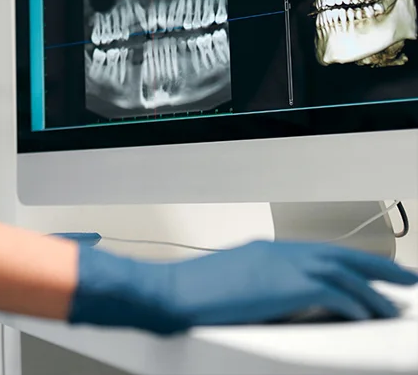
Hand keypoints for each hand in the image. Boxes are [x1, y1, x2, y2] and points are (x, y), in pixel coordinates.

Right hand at [71, 240, 417, 334]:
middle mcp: (282, 252)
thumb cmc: (192, 293)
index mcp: (268, 250)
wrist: (172, 292)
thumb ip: (261, 282)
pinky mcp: (290, 285)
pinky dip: (356, 305)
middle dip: (379, 269)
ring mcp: (286, 265)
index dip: (352, 262)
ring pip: (346, 275)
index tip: (372, 272)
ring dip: (374, 293)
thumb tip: (284, 299)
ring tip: (392, 308)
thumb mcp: (232, 280)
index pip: (321, 252)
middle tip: (406, 279)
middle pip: (343, 256)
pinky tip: (367, 316)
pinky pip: (337, 295)